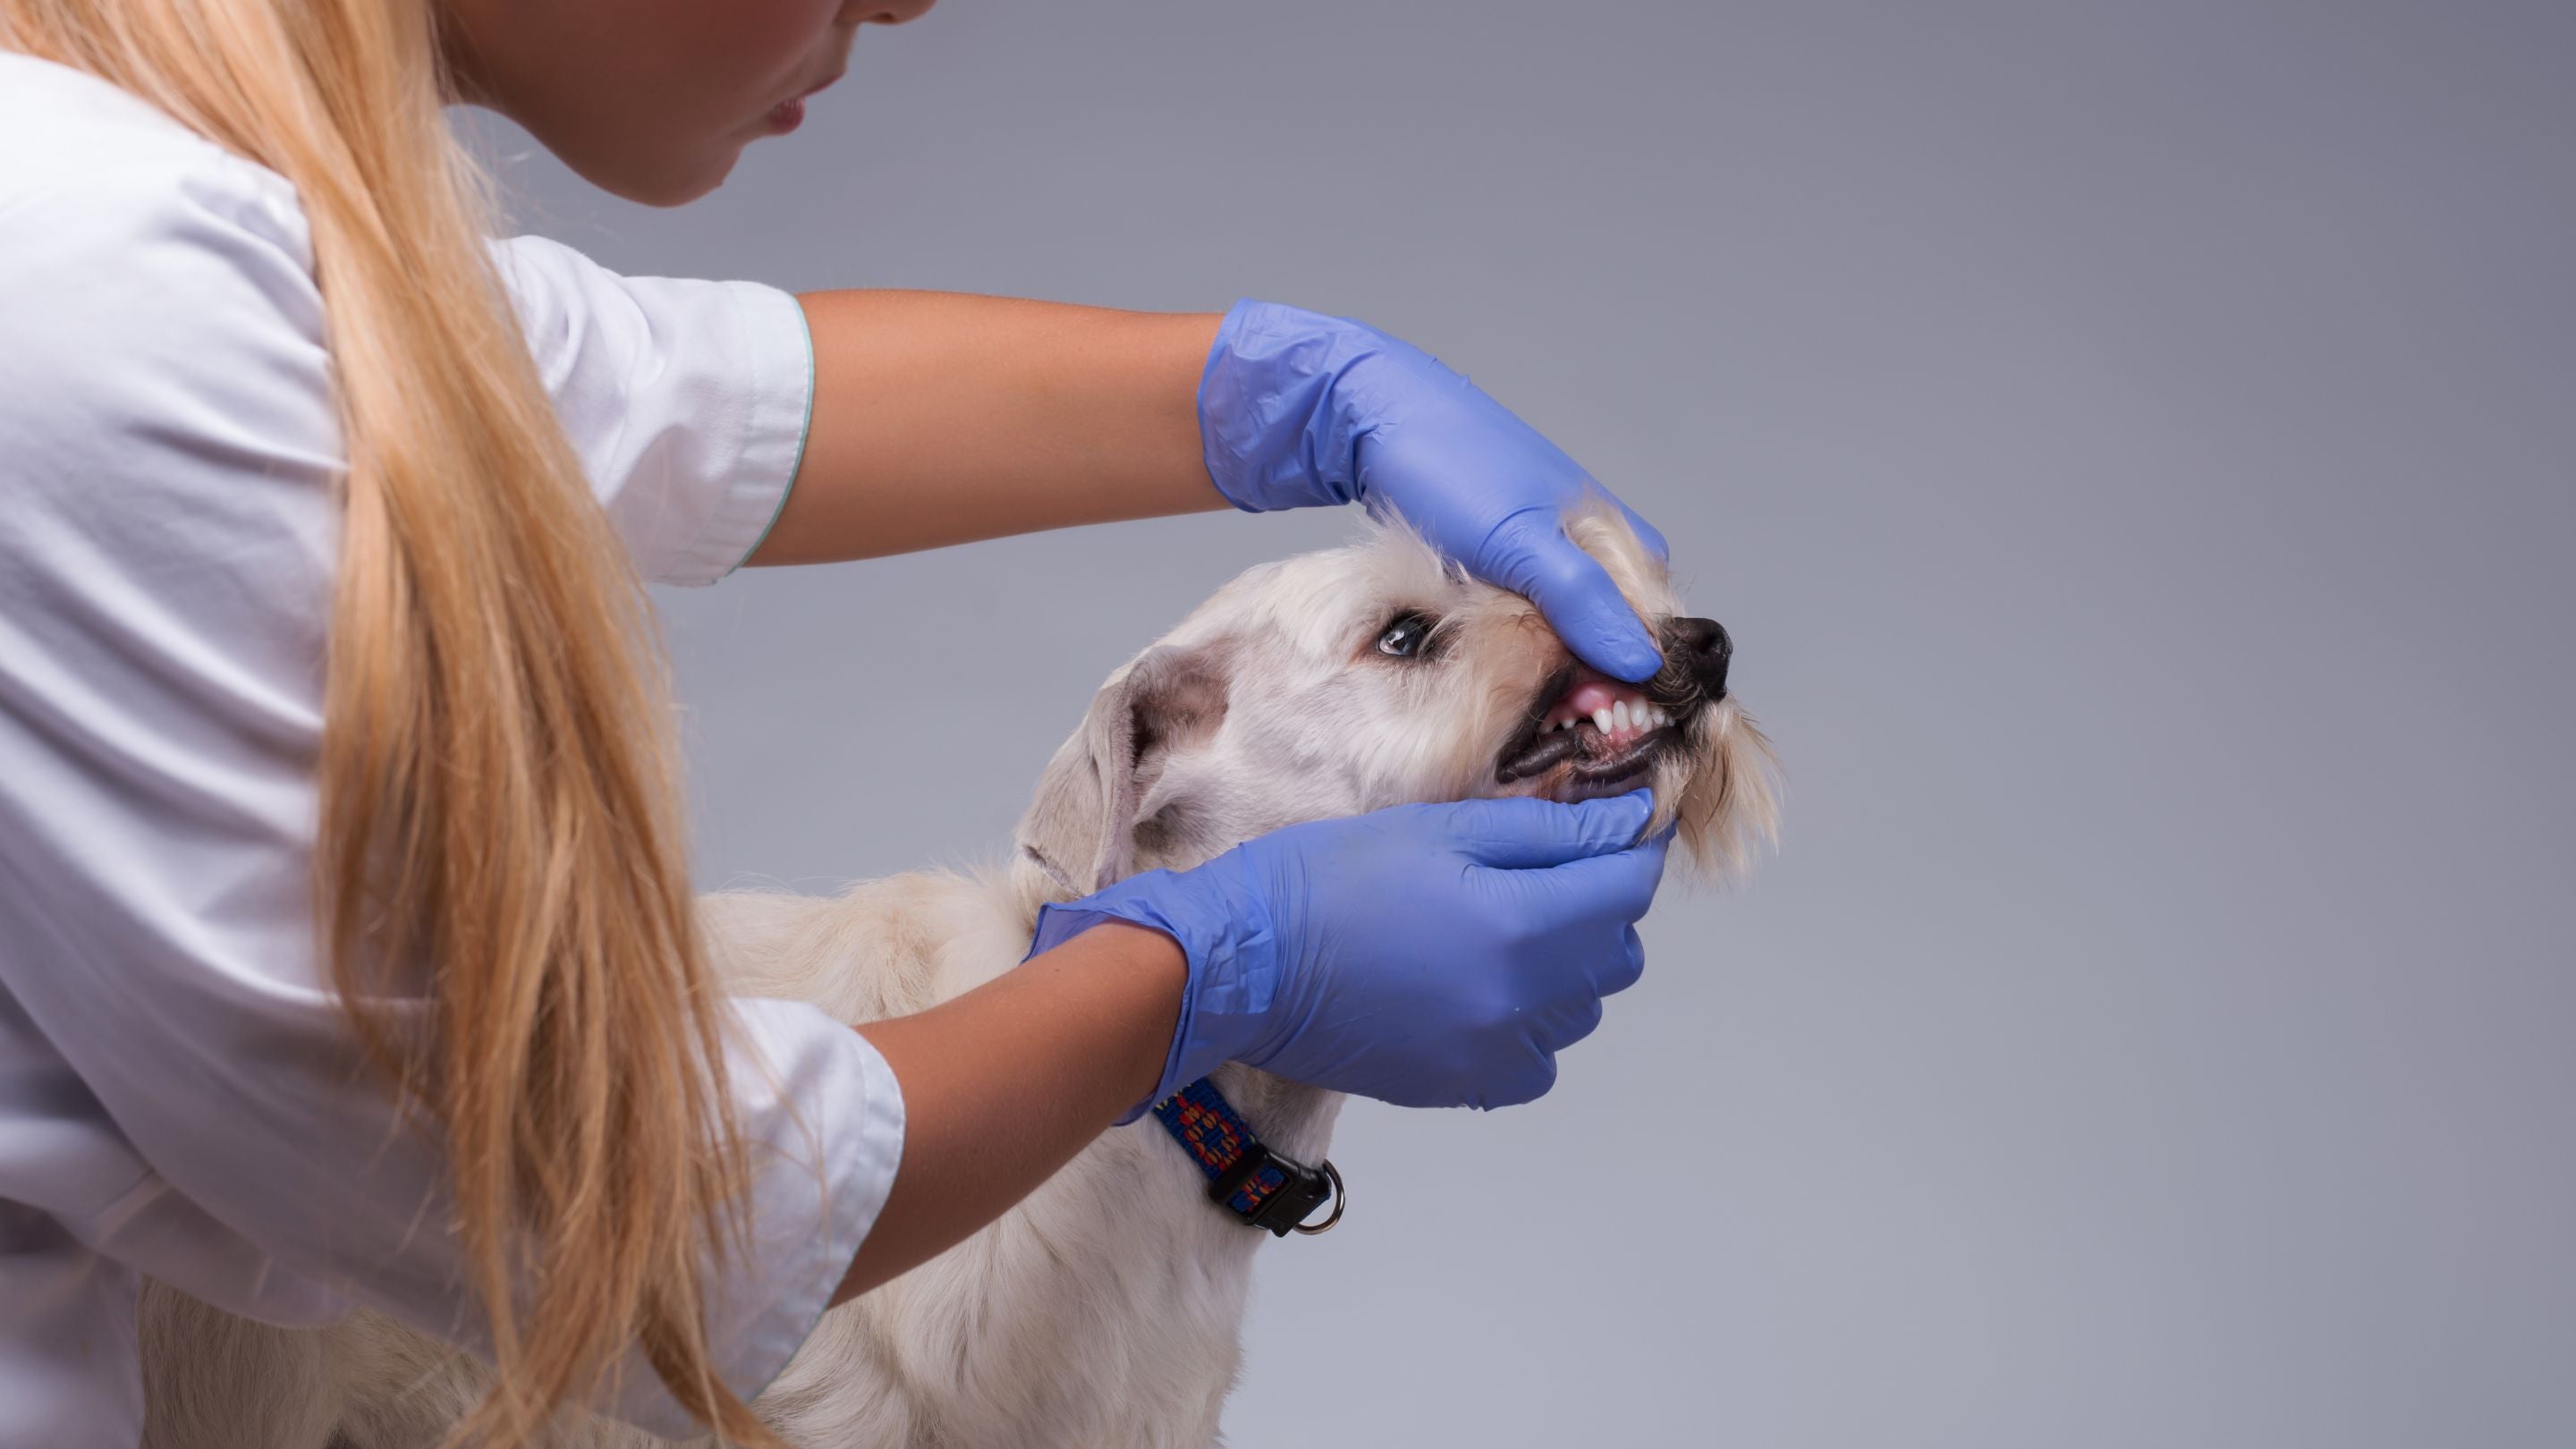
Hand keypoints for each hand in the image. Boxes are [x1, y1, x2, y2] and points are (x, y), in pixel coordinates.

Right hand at [1027, 791, 1670, 1113]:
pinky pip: (1539, 1060)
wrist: (1243, 965)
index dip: (1634, 847)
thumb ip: (1545, 829)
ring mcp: (1493, 1051)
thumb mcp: (1439, 827)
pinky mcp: (1464, 1086)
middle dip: (1601, 905)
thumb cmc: (1325, 881)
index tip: (1621, 825)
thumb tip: (1628, 825)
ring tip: (1501, 929)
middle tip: (1546, 870)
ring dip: (1567, 966)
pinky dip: (1530, 1024)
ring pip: (1582, 1009)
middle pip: (1617, 953)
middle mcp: (1519, 999)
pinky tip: (1481, 988)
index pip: (1627, 885)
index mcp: (1517, 923)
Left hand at [1196, 300, 1669, 681]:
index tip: (1589, 723)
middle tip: (1547, 718)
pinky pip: (1536, 627)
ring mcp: (1560, 562)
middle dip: (1586, 688)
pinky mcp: (1519, 568)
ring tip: (1520, 698)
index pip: (1654, 641)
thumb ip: (1581, 601)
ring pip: (1573, 643)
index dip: (1627, 689)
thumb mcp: (1517, 542)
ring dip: (1551, 676)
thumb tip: (1644, 664)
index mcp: (1625, 544)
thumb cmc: (1450, 468)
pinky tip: (1495, 669)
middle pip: (1614, 649)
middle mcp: (1604, 556)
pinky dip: (1520, 653)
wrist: (1380, 420)